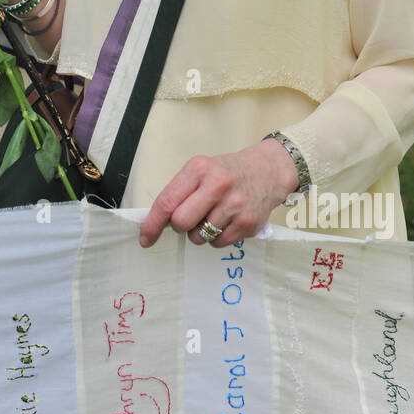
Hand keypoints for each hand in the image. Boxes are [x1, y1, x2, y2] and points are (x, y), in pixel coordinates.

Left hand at [139, 139, 298, 248]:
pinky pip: (218, 244)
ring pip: (199, 237)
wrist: (267, 171)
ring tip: (213, 215)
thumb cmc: (227, 172)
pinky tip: (226, 221)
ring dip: (199, 232)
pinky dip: (216, 238)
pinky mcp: (249, 223)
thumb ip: (180, 192)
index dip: (152, 224)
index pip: (167, 202)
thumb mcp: (200, 170)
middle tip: (189, 218)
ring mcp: (235, 205)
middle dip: (179, 226)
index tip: (145, 238)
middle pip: (181, 223)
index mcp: (199, 169)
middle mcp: (218, 185)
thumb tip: (156, 223)